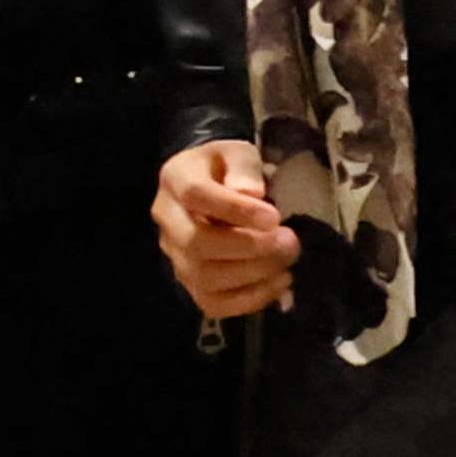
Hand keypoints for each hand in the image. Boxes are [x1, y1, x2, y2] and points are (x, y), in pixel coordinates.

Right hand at [158, 135, 294, 321]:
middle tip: (289, 242)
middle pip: (196, 244)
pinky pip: (212, 303)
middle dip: (249, 248)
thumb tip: (250, 193)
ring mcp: (174, 255)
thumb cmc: (228, 168)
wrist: (213, 185)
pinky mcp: (189, 282)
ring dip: (253, 275)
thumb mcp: (239, 153)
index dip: (236, 210)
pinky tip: (278, 283)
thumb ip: (244, 168)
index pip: (196, 195)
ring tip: (287, 261)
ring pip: (204, 278)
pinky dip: (249, 299)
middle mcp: (167, 219)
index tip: (274, 217)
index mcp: (175, 178)